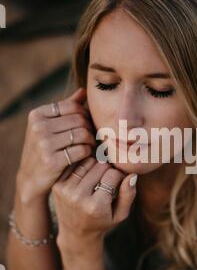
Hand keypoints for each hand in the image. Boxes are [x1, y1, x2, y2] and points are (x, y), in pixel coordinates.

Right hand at [17, 87, 95, 203]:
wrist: (31, 177)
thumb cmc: (44, 147)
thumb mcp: (49, 126)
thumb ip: (66, 108)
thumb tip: (83, 92)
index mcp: (37, 115)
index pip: (73, 106)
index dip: (85, 114)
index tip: (87, 124)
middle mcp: (39, 127)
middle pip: (80, 120)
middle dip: (90, 128)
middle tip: (92, 136)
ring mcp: (44, 144)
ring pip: (83, 134)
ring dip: (91, 140)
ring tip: (91, 145)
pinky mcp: (52, 161)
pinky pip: (82, 150)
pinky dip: (89, 152)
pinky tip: (87, 155)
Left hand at [51, 157, 137, 256]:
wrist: (75, 234)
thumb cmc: (102, 222)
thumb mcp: (120, 215)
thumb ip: (128, 195)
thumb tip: (132, 174)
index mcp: (95, 206)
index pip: (113, 174)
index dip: (119, 175)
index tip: (119, 181)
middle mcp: (78, 197)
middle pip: (100, 165)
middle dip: (108, 169)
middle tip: (108, 178)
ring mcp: (65, 190)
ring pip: (87, 162)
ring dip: (95, 166)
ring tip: (98, 176)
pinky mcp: (57, 185)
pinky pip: (75, 165)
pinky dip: (83, 166)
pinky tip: (87, 175)